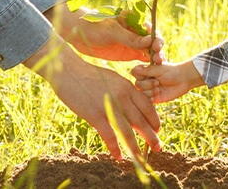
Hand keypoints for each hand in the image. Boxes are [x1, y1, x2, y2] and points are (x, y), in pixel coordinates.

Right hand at [28, 38, 161, 158]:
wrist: (68, 70)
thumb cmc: (88, 74)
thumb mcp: (112, 78)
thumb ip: (123, 91)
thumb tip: (130, 103)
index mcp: (127, 87)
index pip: (147, 106)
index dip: (154, 119)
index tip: (157, 129)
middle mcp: (122, 97)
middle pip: (141, 121)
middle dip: (151, 137)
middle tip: (158, 147)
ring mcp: (109, 107)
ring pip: (127, 132)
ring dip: (135, 147)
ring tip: (141, 158)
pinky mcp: (95, 115)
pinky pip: (109, 136)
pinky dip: (114, 148)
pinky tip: (118, 156)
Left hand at [49, 4, 165, 62]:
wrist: (78, 33)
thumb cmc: (94, 26)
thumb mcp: (111, 31)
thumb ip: (129, 37)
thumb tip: (149, 41)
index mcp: (134, 21)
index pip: (150, 29)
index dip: (156, 37)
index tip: (157, 46)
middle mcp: (136, 32)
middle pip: (152, 42)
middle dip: (157, 50)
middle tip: (159, 59)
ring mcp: (133, 44)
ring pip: (149, 52)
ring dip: (154, 59)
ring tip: (157, 67)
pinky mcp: (129, 53)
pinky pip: (142, 60)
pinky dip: (147, 66)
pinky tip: (150, 73)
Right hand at [131, 59, 205, 103]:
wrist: (183, 80)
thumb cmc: (172, 72)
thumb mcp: (158, 70)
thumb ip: (146, 71)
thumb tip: (132, 70)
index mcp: (145, 71)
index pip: (134, 73)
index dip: (140, 75)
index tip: (150, 73)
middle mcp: (145, 80)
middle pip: (137, 84)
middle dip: (147, 84)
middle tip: (158, 82)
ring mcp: (148, 89)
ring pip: (141, 93)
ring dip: (150, 91)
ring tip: (159, 88)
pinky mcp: (153, 98)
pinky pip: (146, 100)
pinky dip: (152, 97)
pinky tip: (159, 93)